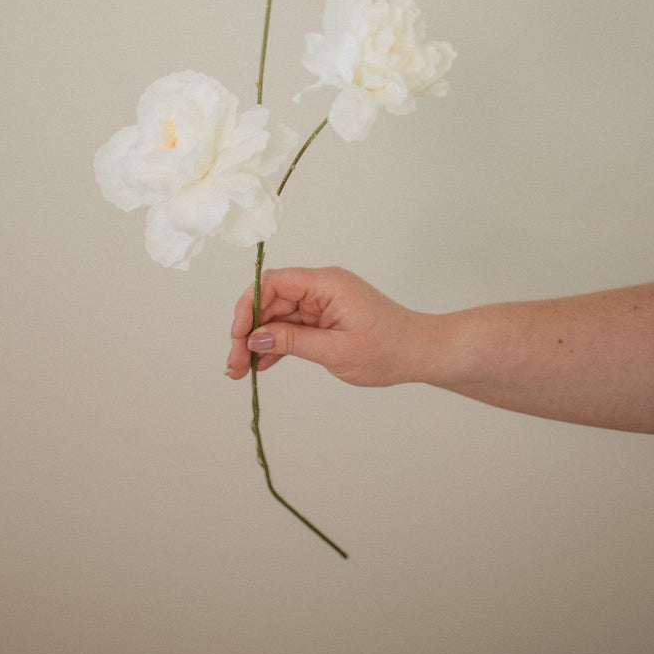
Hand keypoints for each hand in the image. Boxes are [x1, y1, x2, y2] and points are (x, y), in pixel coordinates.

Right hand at [226, 266, 426, 386]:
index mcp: (326, 283)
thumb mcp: (335, 351)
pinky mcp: (324, 318)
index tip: (238, 336)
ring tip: (240, 371)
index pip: (274, 282)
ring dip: (259, 342)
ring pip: (278, 316)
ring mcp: (322, 302)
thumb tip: (255, 338)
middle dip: (249, 331)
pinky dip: (276, 345)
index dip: (249, 306)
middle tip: (234, 363)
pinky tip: (260, 366)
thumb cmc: (388, 349)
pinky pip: (292, 326)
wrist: (419, 353)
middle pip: (271, 301)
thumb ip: (292, 341)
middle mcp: (321, 287)